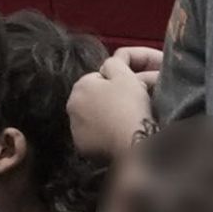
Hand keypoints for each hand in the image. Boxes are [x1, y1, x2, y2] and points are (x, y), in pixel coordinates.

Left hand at [65, 50, 155, 169]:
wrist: (132, 147)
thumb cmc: (129, 107)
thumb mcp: (125, 76)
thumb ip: (114, 63)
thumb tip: (108, 66)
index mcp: (81, 85)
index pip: (101, 76)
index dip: (122, 78)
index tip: (140, 83)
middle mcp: (72, 106)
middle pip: (98, 95)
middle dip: (116, 95)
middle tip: (140, 98)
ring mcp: (75, 129)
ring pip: (97, 115)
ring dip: (111, 113)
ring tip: (131, 116)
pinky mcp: (83, 148)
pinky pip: (97, 134)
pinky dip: (108, 131)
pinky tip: (122, 132)